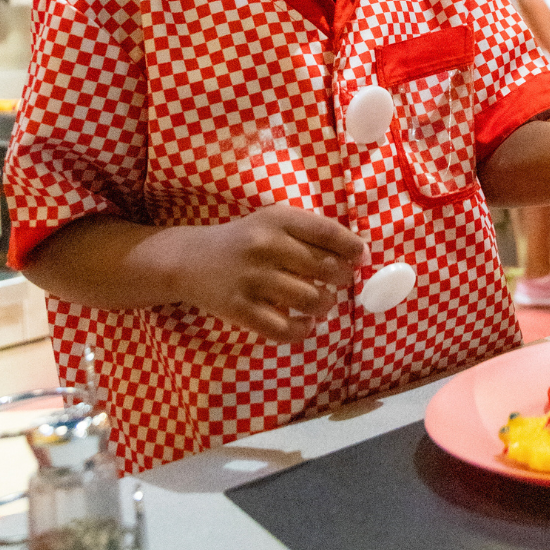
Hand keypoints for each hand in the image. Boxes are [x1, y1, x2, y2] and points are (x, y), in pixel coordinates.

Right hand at [176, 204, 364, 342]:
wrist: (188, 259)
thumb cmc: (244, 240)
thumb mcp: (273, 222)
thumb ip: (309, 232)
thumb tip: (357, 252)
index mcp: (278, 219)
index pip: (328, 233)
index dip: (352, 247)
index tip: (361, 257)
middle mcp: (266, 246)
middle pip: (326, 268)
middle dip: (342, 278)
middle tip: (337, 281)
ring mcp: (252, 278)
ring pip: (311, 299)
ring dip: (326, 304)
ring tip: (322, 302)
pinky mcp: (239, 309)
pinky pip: (283, 329)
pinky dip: (302, 330)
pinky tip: (304, 324)